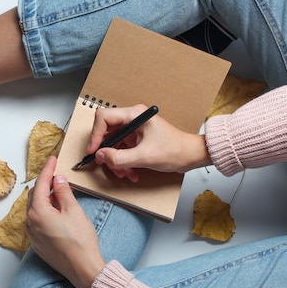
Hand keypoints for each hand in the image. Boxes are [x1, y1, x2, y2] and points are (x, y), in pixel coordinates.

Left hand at [26, 156, 105, 287]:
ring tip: (60, 192)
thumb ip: (63, 192)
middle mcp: (30, 223)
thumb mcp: (74, 210)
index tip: (52, 160)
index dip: (47, 170)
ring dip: (45, 198)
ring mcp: (33, 235)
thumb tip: (58, 180)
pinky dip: (45, 212)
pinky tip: (57, 211)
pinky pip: (37, 221)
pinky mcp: (38, 244)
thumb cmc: (80, 241)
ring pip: (35, 209)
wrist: (83, 269)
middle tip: (57, 176)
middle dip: (45, 184)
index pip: (41, 184)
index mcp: (38, 212)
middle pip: (35, 196)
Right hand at [87, 104, 211, 181]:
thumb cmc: (176, 150)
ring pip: (113, 143)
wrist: (192, 155)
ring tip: (124, 172)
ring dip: (115, 160)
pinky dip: (123, 162)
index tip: (93, 150)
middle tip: (107, 164)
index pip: (104, 118)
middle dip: (107, 151)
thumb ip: (119, 157)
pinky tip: (131, 171)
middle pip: (106, 132)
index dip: (95, 135)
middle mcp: (133, 119)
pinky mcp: (136, 138)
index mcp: (135, 115)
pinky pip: (121, 149)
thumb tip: (100, 155)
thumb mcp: (145, 157)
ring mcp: (134, 129)